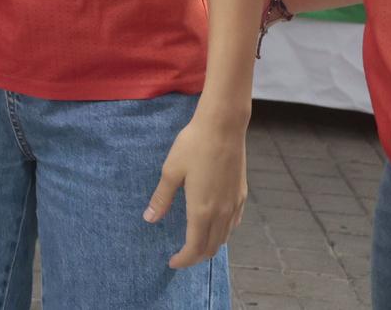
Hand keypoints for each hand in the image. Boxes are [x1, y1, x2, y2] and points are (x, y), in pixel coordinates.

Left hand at [143, 103, 248, 269]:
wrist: (223, 127)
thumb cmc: (193, 145)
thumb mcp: (171, 171)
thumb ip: (161, 198)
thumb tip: (149, 219)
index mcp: (202, 210)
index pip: (194, 247)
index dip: (183, 259)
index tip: (172, 262)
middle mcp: (222, 212)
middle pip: (211, 248)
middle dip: (196, 256)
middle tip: (181, 256)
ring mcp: (234, 204)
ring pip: (225, 238)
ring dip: (210, 246)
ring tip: (195, 244)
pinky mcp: (241, 194)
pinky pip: (234, 224)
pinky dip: (223, 233)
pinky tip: (214, 225)